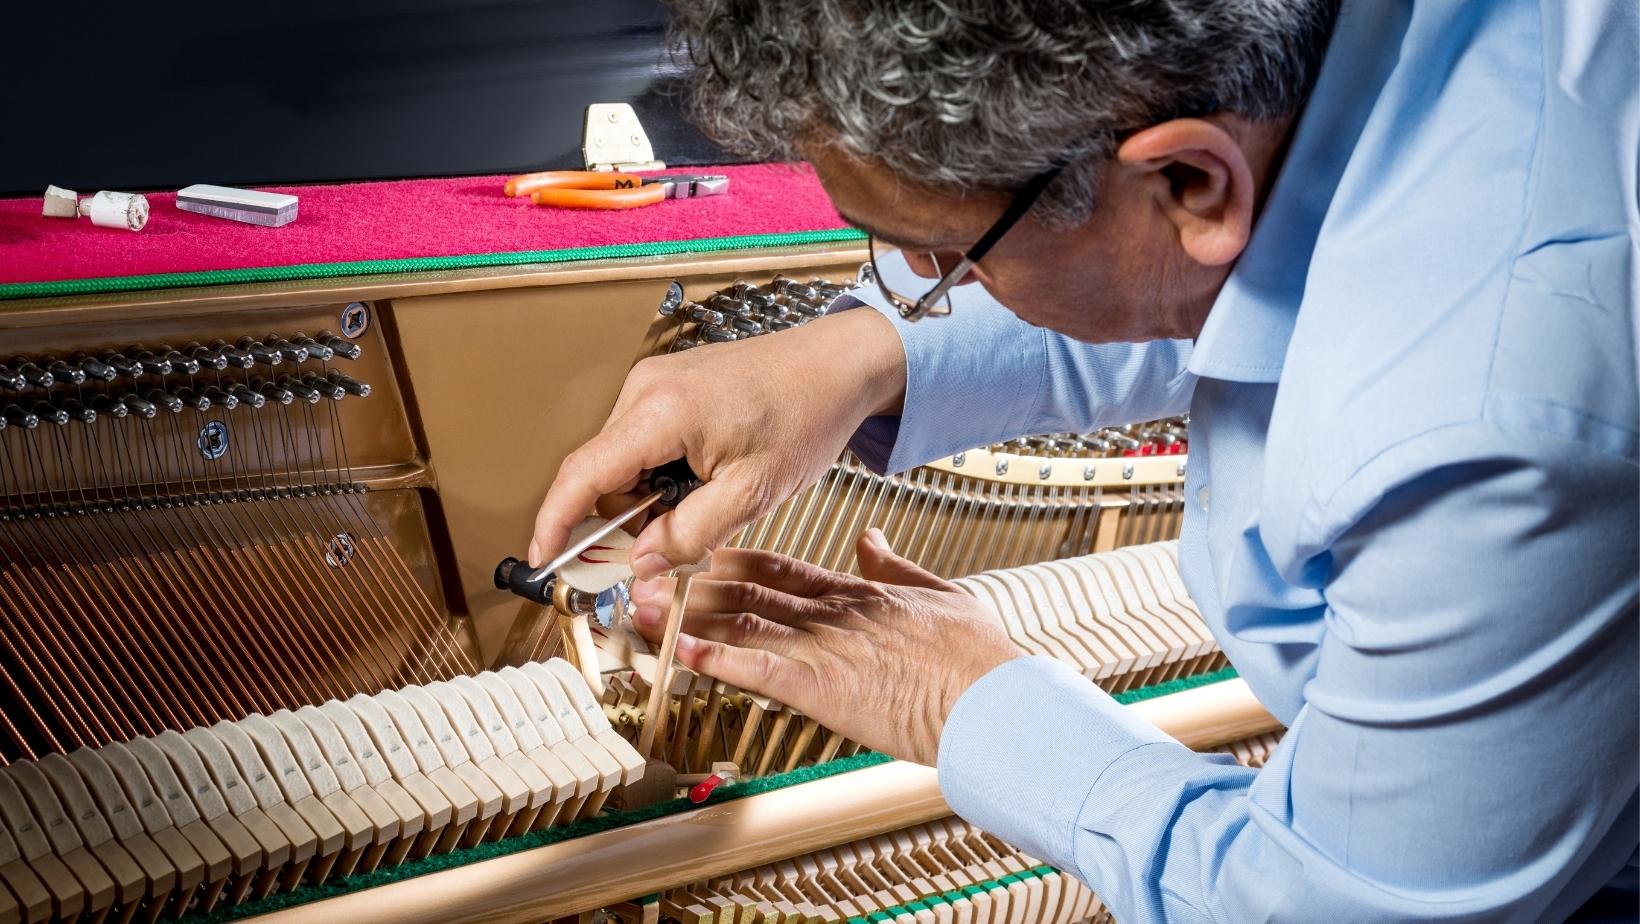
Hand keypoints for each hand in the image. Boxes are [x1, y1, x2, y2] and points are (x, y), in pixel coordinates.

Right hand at [529, 308, 905, 579]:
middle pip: (602, 473)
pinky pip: (643, 441)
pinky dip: (662, 472)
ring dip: (650, 495)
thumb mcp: (752, 492)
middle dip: (627, 517)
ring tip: (710, 497)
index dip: (555, 523)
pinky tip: (706, 476)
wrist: (836, 365)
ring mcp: (653, 382)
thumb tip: (640, 562)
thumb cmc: (804, 414)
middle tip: (673, 543)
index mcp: (659, 412)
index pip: (582, 475)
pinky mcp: (667, 384)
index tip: (544, 559)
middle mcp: (644, 389)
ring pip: (623, 461)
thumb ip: (690, 533)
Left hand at [630, 528, 1020, 765]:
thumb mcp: (941, 592)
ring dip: (687, 618)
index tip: (700, 557)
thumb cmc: (978, 659)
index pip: (780, 570)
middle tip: (649, 579)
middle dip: (693, 587)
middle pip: (747, 594)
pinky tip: (684, 653)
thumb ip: (897, 565)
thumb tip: (872, 539)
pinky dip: (719, 662)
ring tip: (644, 610)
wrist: (994, 699)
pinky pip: (759, 671)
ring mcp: (824, 649)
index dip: (732, 563)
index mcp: (858, 593)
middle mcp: (833, 615)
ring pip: (742, 625)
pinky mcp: (823, 688)